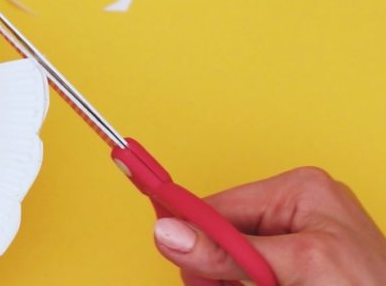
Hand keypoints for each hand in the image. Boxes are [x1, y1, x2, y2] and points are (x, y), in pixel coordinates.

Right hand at [152, 167, 385, 285]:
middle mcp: (296, 208)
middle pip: (221, 232)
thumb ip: (231, 252)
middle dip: (214, 265)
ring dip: (225, 280)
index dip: (192, 232)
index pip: (220, 204)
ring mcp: (296, 238)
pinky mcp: (295, 267)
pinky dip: (240, 285)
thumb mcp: (297, 266)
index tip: (166, 247)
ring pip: (230, 257)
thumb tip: (173, 233)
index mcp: (299, 189)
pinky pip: (247, 272)